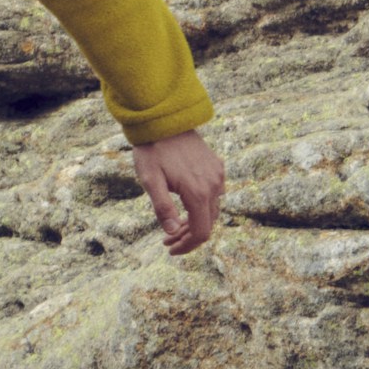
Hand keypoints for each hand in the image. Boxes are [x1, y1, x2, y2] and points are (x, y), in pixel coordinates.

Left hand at [132, 131, 225, 254]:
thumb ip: (163, 208)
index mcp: (198, 192)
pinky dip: (202, 206)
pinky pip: (215, 194)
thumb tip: (173, 233)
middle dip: (189, 236)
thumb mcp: (151, 181)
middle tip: (167, 240)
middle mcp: (214, 185)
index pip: (201, 232)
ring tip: (174, 227)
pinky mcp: (216, 167)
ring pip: (212, 209)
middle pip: (208, 223)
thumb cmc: (153, 150)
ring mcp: (217, 175)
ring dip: (196, 222)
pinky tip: (185, 206)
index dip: (187, 246)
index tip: (170, 249)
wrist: (165, 119)